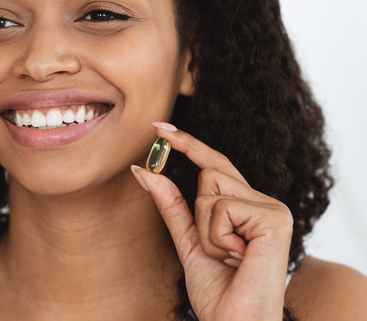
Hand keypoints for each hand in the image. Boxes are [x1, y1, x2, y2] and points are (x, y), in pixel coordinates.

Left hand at [131, 123, 292, 320]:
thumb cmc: (218, 289)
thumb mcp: (188, 241)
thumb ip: (170, 205)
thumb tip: (143, 170)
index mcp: (249, 206)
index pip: (214, 165)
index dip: (188, 144)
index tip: (158, 128)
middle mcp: (266, 202)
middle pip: (208, 174)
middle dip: (198, 215)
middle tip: (220, 250)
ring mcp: (273, 208)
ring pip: (209, 190)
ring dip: (205, 230)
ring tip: (229, 257)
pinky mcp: (274, 218)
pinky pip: (219, 208)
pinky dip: (215, 237)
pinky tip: (237, 257)